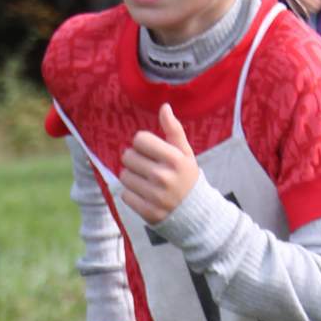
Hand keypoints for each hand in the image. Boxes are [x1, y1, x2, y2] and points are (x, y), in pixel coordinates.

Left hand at [119, 103, 198, 223]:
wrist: (196, 213)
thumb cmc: (187, 178)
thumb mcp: (185, 153)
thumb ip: (174, 130)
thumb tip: (164, 107)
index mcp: (174, 159)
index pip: (139, 139)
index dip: (142, 143)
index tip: (150, 151)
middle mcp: (163, 177)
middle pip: (128, 156)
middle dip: (135, 159)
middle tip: (146, 167)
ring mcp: (154, 196)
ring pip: (124, 176)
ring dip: (131, 177)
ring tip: (145, 181)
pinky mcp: (147, 211)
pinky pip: (125, 195)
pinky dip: (131, 194)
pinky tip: (144, 195)